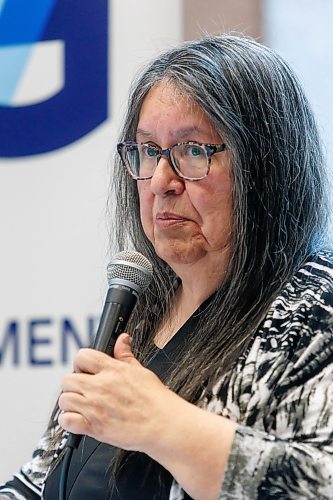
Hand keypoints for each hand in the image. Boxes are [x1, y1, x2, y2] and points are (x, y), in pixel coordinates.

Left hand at [58, 333, 170, 451]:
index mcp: (112, 370)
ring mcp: (95, 407)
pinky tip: (79, 420)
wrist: (163, 424)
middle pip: (68, 379)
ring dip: (70, 403)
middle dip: (74, 384)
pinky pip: (66, 421)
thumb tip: (122, 340)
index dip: (81, 363)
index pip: (82, 356)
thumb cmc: (155, 400)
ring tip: (82, 406)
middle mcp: (100, 387)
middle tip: (84, 390)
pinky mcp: (93, 427)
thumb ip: (125, 355)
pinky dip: (69, 421)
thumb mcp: (141, 371)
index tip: (85, 370)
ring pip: (64, 400)